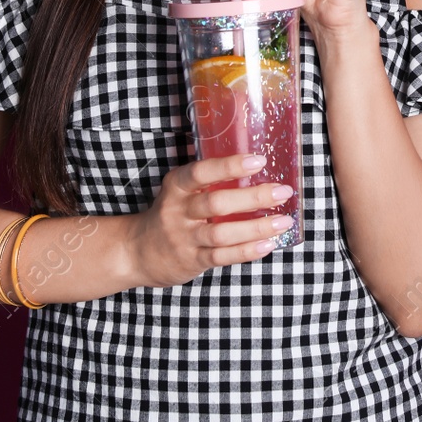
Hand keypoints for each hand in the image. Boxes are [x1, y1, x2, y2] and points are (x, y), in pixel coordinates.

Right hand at [128, 154, 294, 287]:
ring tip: (283, 221)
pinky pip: (221, 257)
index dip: (230, 166)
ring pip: (221, 233)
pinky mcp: (192, 260)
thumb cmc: (172, 214)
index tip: (259, 161)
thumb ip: (209, 181)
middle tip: (282, 192)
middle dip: (253, 198)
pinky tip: (268, 244)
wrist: (138, 251)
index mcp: (176, 186)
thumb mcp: (181, 191)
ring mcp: (184, 238)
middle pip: (216, 203)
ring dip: (256, 228)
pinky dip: (246, 251)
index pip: (200, 172)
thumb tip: (258, 167)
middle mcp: (177, 211)